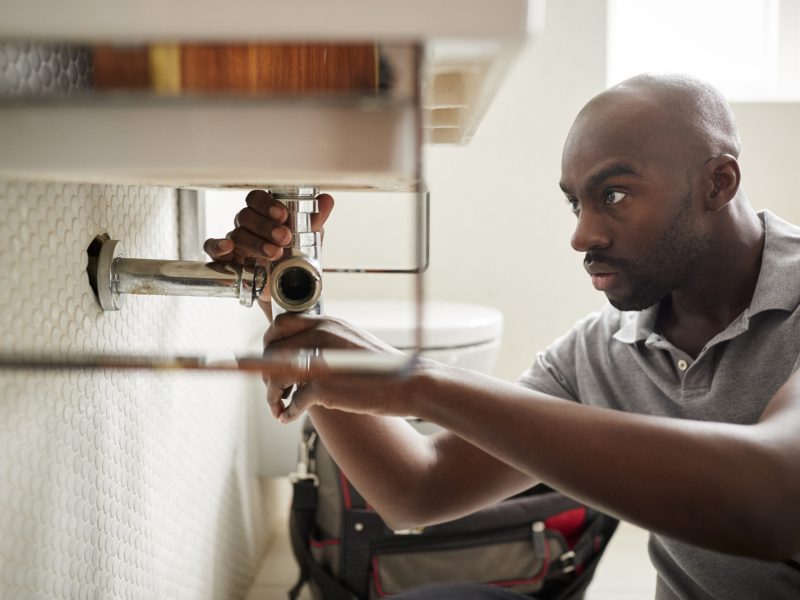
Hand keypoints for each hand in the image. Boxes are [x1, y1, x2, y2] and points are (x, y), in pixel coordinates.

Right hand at [203, 189, 333, 310]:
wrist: (289, 292)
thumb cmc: (294, 259)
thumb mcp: (308, 240)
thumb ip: (314, 220)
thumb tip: (326, 200)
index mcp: (265, 215)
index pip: (257, 199)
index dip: (267, 204)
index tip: (283, 215)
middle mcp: (248, 226)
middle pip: (246, 216)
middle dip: (266, 227)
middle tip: (284, 238)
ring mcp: (236, 243)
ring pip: (236, 234)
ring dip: (256, 243)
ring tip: (275, 254)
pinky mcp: (227, 261)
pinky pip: (213, 249)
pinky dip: (218, 246)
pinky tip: (228, 248)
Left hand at [262, 313, 413, 422]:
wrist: (410, 383)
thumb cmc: (384, 368)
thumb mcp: (353, 342)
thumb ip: (328, 341)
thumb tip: (303, 352)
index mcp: (328, 323)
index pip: (281, 324)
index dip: (269, 343)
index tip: (270, 360)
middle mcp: (321, 336)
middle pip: (272, 350)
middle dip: (266, 372)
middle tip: (275, 390)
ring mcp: (321, 360)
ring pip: (275, 375)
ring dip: (272, 394)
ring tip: (278, 407)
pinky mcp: (324, 386)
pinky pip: (293, 400)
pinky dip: (287, 411)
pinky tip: (288, 417)